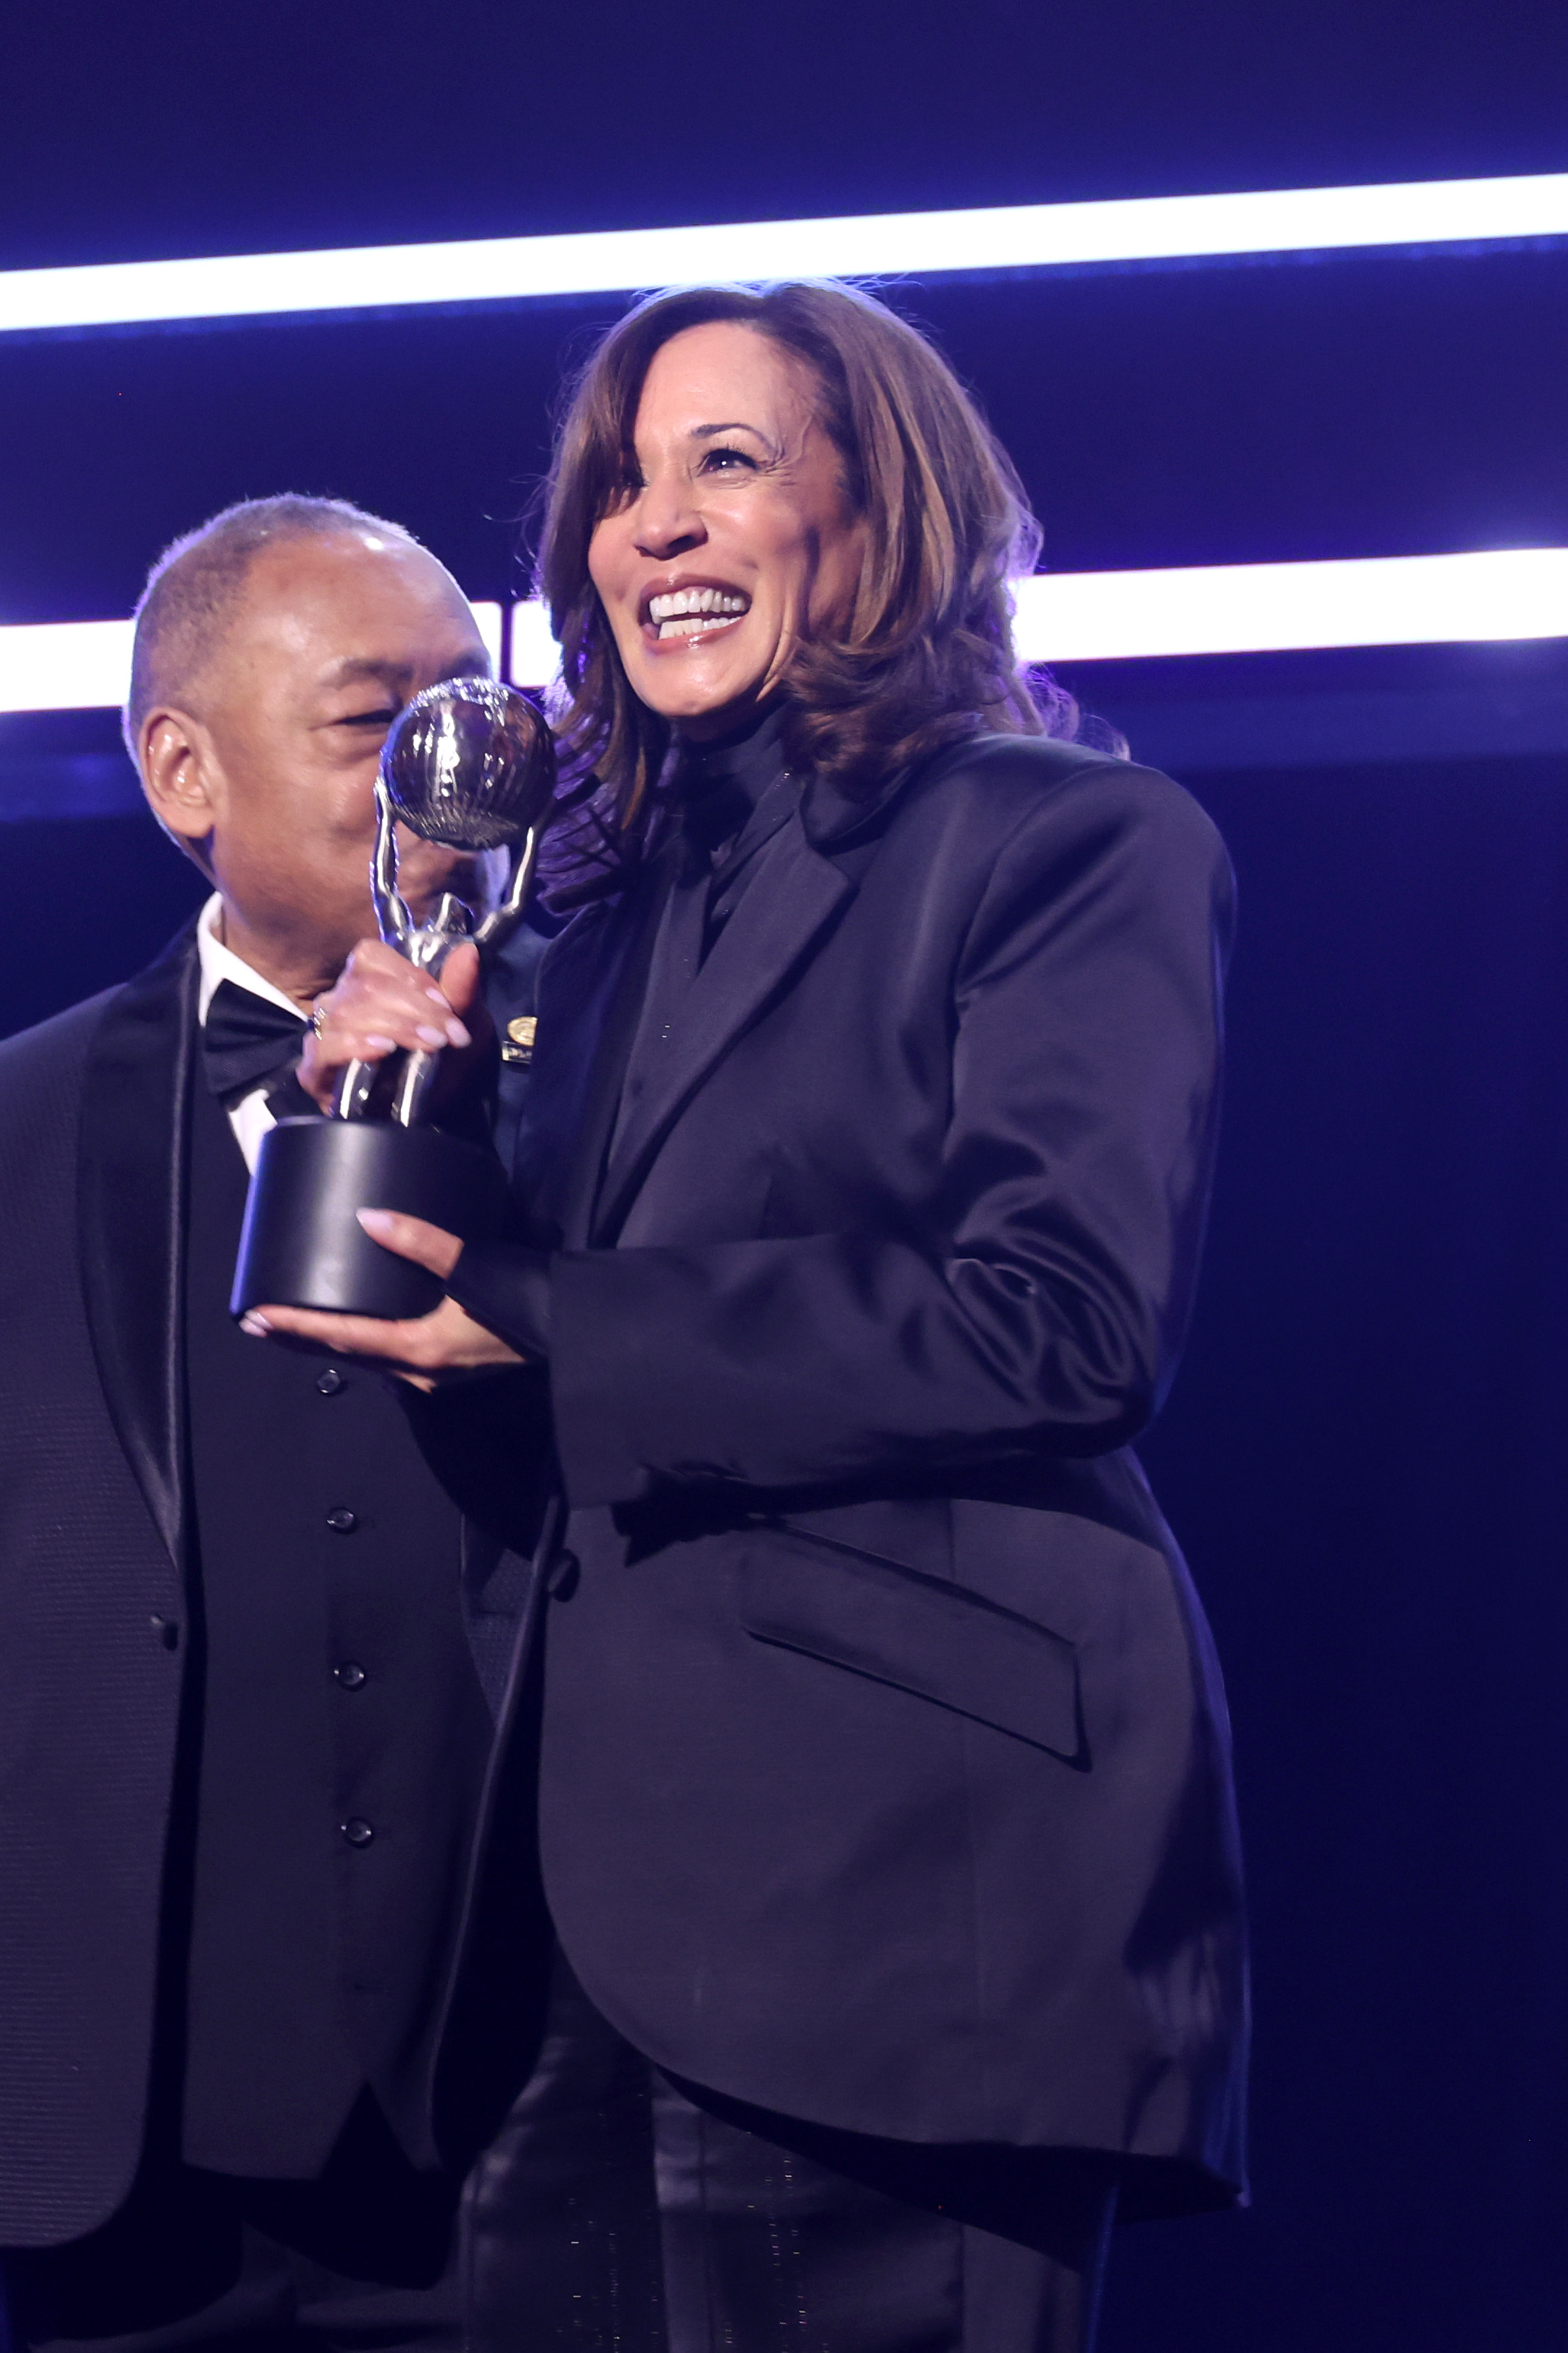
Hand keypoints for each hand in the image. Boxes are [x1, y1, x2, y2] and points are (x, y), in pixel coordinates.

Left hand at [241, 1210, 522, 1384]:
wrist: (573, 1333)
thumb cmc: (525, 1302)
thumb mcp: (472, 1266)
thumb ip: (420, 1241)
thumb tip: (368, 1218)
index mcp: (418, 1350)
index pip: (340, 1338)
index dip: (293, 1327)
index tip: (254, 1317)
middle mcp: (418, 1372)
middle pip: (344, 1355)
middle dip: (299, 1339)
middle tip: (258, 1322)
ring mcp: (434, 1376)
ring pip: (366, 1359)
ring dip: (329, 1344)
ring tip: (296, 1325)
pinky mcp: (448, 1368)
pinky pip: (389, 1357)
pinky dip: (362, 1343)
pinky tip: (357, 1328)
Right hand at [298, 939, 488, 1112]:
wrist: (428, 1111)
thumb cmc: (440, 1060)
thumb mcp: (461, 1024)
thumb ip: (461, 989)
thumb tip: (469, 952)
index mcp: (368, 980)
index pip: (371, 957)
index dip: (409, 977)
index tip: (445, 1005)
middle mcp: (340, 999)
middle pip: (366, 986)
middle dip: (415, 1009)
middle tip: (447, 1036)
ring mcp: (324, 1033)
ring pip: (348, 1013)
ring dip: (395, 1027)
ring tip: (429, 1046)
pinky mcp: (313, 1069)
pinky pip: (323, 1048)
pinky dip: (354, 1046)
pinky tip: (382, 1050)